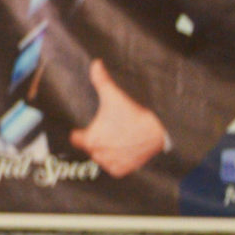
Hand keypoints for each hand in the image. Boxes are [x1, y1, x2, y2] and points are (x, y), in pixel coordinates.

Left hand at [74, 60, 168, 178]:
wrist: (159, 131)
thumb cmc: (134, 114)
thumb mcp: (115, 97)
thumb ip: (101, 81)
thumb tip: (94, 64)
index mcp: (90, 140)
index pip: (75, 138)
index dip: (80, 132)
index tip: (86, 127)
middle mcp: (97, 155)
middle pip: (90, 147)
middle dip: (97, 139)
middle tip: (110, 130)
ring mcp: (109, 164)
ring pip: (102, 157)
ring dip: (107, 150)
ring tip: (119, 138)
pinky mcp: (121, 170)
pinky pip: (114, 166)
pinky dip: (119, 159)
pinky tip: (126, 148)